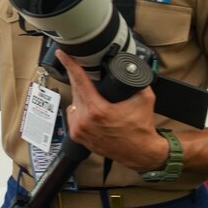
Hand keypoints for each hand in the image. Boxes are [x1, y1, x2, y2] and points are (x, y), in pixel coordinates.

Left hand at [55, 50, 163, 171]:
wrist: (140, 153)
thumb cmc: (141, 129)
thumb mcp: (145, 99)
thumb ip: (138, 81)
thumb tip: (133, 68)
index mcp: (98, 110)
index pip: (80, 81)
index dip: (70, 65)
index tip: (62, 54)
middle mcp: (85, 121)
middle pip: (76, 90)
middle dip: (78, 79)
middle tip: (82, 70)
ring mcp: (79, 130)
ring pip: (74, 103)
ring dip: (80, 96)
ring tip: (93, 94)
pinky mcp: (78, 137)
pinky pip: (73, 116)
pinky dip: (79, 110)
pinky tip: (88, 108)